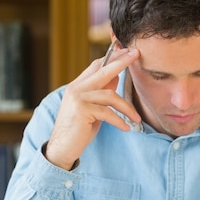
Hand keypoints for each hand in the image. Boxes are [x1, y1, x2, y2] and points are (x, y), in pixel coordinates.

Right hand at [44, 47, 140, 169]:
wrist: (62, 149)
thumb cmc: (79, 130)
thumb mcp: (93, 109)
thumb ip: (102, 94)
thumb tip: (116, 77)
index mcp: (78, 86)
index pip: (96, 65)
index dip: (113, 57)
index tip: (127, 51)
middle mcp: (76, 88)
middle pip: (104, 70)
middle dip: (122, 62)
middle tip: (136, 54)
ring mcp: (78, 98)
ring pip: (110, 95)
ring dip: (127, 108)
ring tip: (137, 118)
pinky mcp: (82, 110)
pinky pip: (108, 112)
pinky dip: (119, 121)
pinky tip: (126, 128)